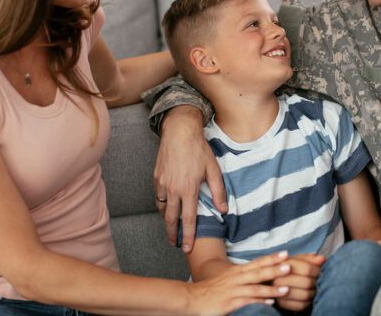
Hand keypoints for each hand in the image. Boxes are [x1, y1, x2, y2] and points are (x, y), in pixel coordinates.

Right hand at [154, 106, 227, 252]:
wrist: (179, 132)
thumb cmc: (199, 149)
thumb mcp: (213, 169)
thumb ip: (218, 191)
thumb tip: (224, 209)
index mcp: (189, 189)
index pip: (188, 220)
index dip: (188, 236)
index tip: (186, 248)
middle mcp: (173, 189)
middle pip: (171, 219)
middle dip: (172, 234)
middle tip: (174, 245)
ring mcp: (163, 184)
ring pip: (163, 208)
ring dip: (167, 219)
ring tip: (172, 227)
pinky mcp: (157, 178)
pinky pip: (158, 196)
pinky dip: (163, 204)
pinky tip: (168, 206)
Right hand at [187, 251, 291, 314]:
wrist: (192, 298)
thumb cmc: (212, 290)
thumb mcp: (229, 280)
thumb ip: (244, 278)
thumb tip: (262, 277)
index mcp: (237, 271)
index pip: (257, 262)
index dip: (271, 258)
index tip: (286, 253)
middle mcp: (236, 278)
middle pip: (258, 271)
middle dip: (274, 268)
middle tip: (290, 264)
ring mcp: (233, 290)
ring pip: (255, 287)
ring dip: (271, 287)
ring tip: (286, 288)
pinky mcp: (229, 303)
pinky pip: (246, 302)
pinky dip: (259, 302)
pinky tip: (270, 303)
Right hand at [272, 253, 325, 311]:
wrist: (272, 282)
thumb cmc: (287, 269)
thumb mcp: (295, 260)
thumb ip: (309, 259)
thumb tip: (322, 259)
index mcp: (282, 264)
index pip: (306, 268)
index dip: (316, 270)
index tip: (318, 271)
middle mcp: (277, 278)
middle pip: (307, 282)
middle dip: (315, 282)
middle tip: (315, 280)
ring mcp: (278, 293)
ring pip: (305, 295)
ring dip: (312, 292)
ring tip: (312, 288)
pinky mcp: (280, 304)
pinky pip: (300, 305)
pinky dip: (307, 302)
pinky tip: (307, 297)